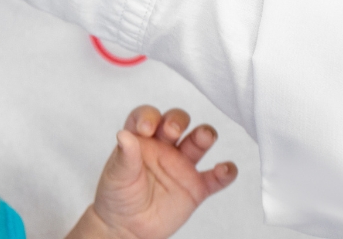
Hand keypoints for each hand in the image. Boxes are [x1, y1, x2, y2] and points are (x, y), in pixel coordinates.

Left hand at [68, 106, 238, 238]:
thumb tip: (123, 135)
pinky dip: (225, 172)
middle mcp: (164, 147)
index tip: (147, 128)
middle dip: (177, 120)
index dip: (148, 116)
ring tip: (204, 137)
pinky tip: (225, 169)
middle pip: (176, 122)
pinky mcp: (196, 187)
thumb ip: (124, 156)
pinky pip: (216, 178)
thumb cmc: (118, 196)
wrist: (127, 226)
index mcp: (141, 140)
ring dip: (204, 135)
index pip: (147, 117)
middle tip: (173, 130)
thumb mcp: (117, 175)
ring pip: (198, 142)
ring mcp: (182, 166)